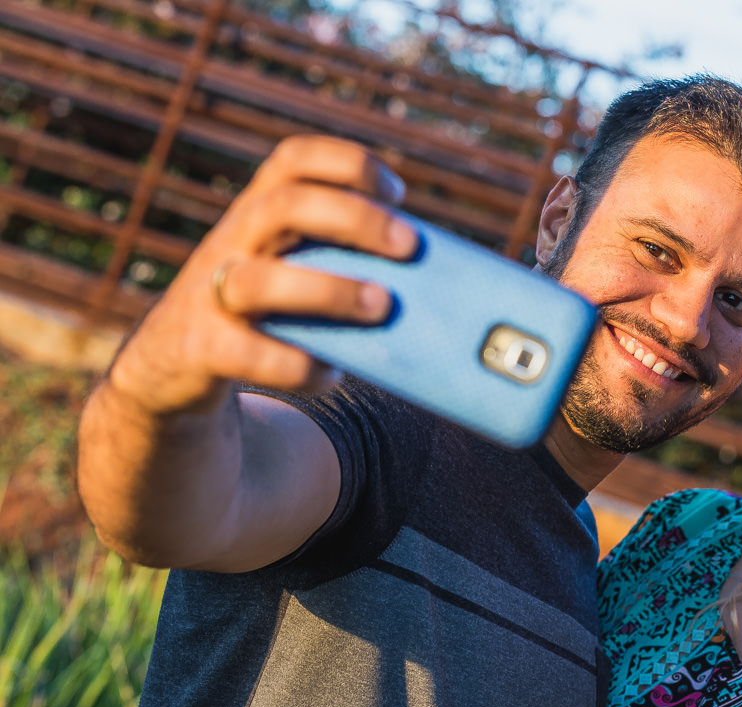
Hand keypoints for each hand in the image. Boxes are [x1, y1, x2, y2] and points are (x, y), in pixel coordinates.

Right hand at [107, 135, 420, 415]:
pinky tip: (330, 372)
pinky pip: (245, 353)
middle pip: (284, 205)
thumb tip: (435, 285)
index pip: (293, 160)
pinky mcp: (199, 348)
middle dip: (354, 219)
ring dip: (328, 291)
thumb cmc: (261, 314)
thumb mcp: (289, 271)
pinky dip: (294, 365)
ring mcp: (210, 294)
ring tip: (381, 306)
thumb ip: (341, 265)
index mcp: (258, 215)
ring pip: (259, 281)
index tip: (397, 193)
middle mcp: (231, 243)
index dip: (347, 163)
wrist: (168, 366)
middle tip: (409, 246)